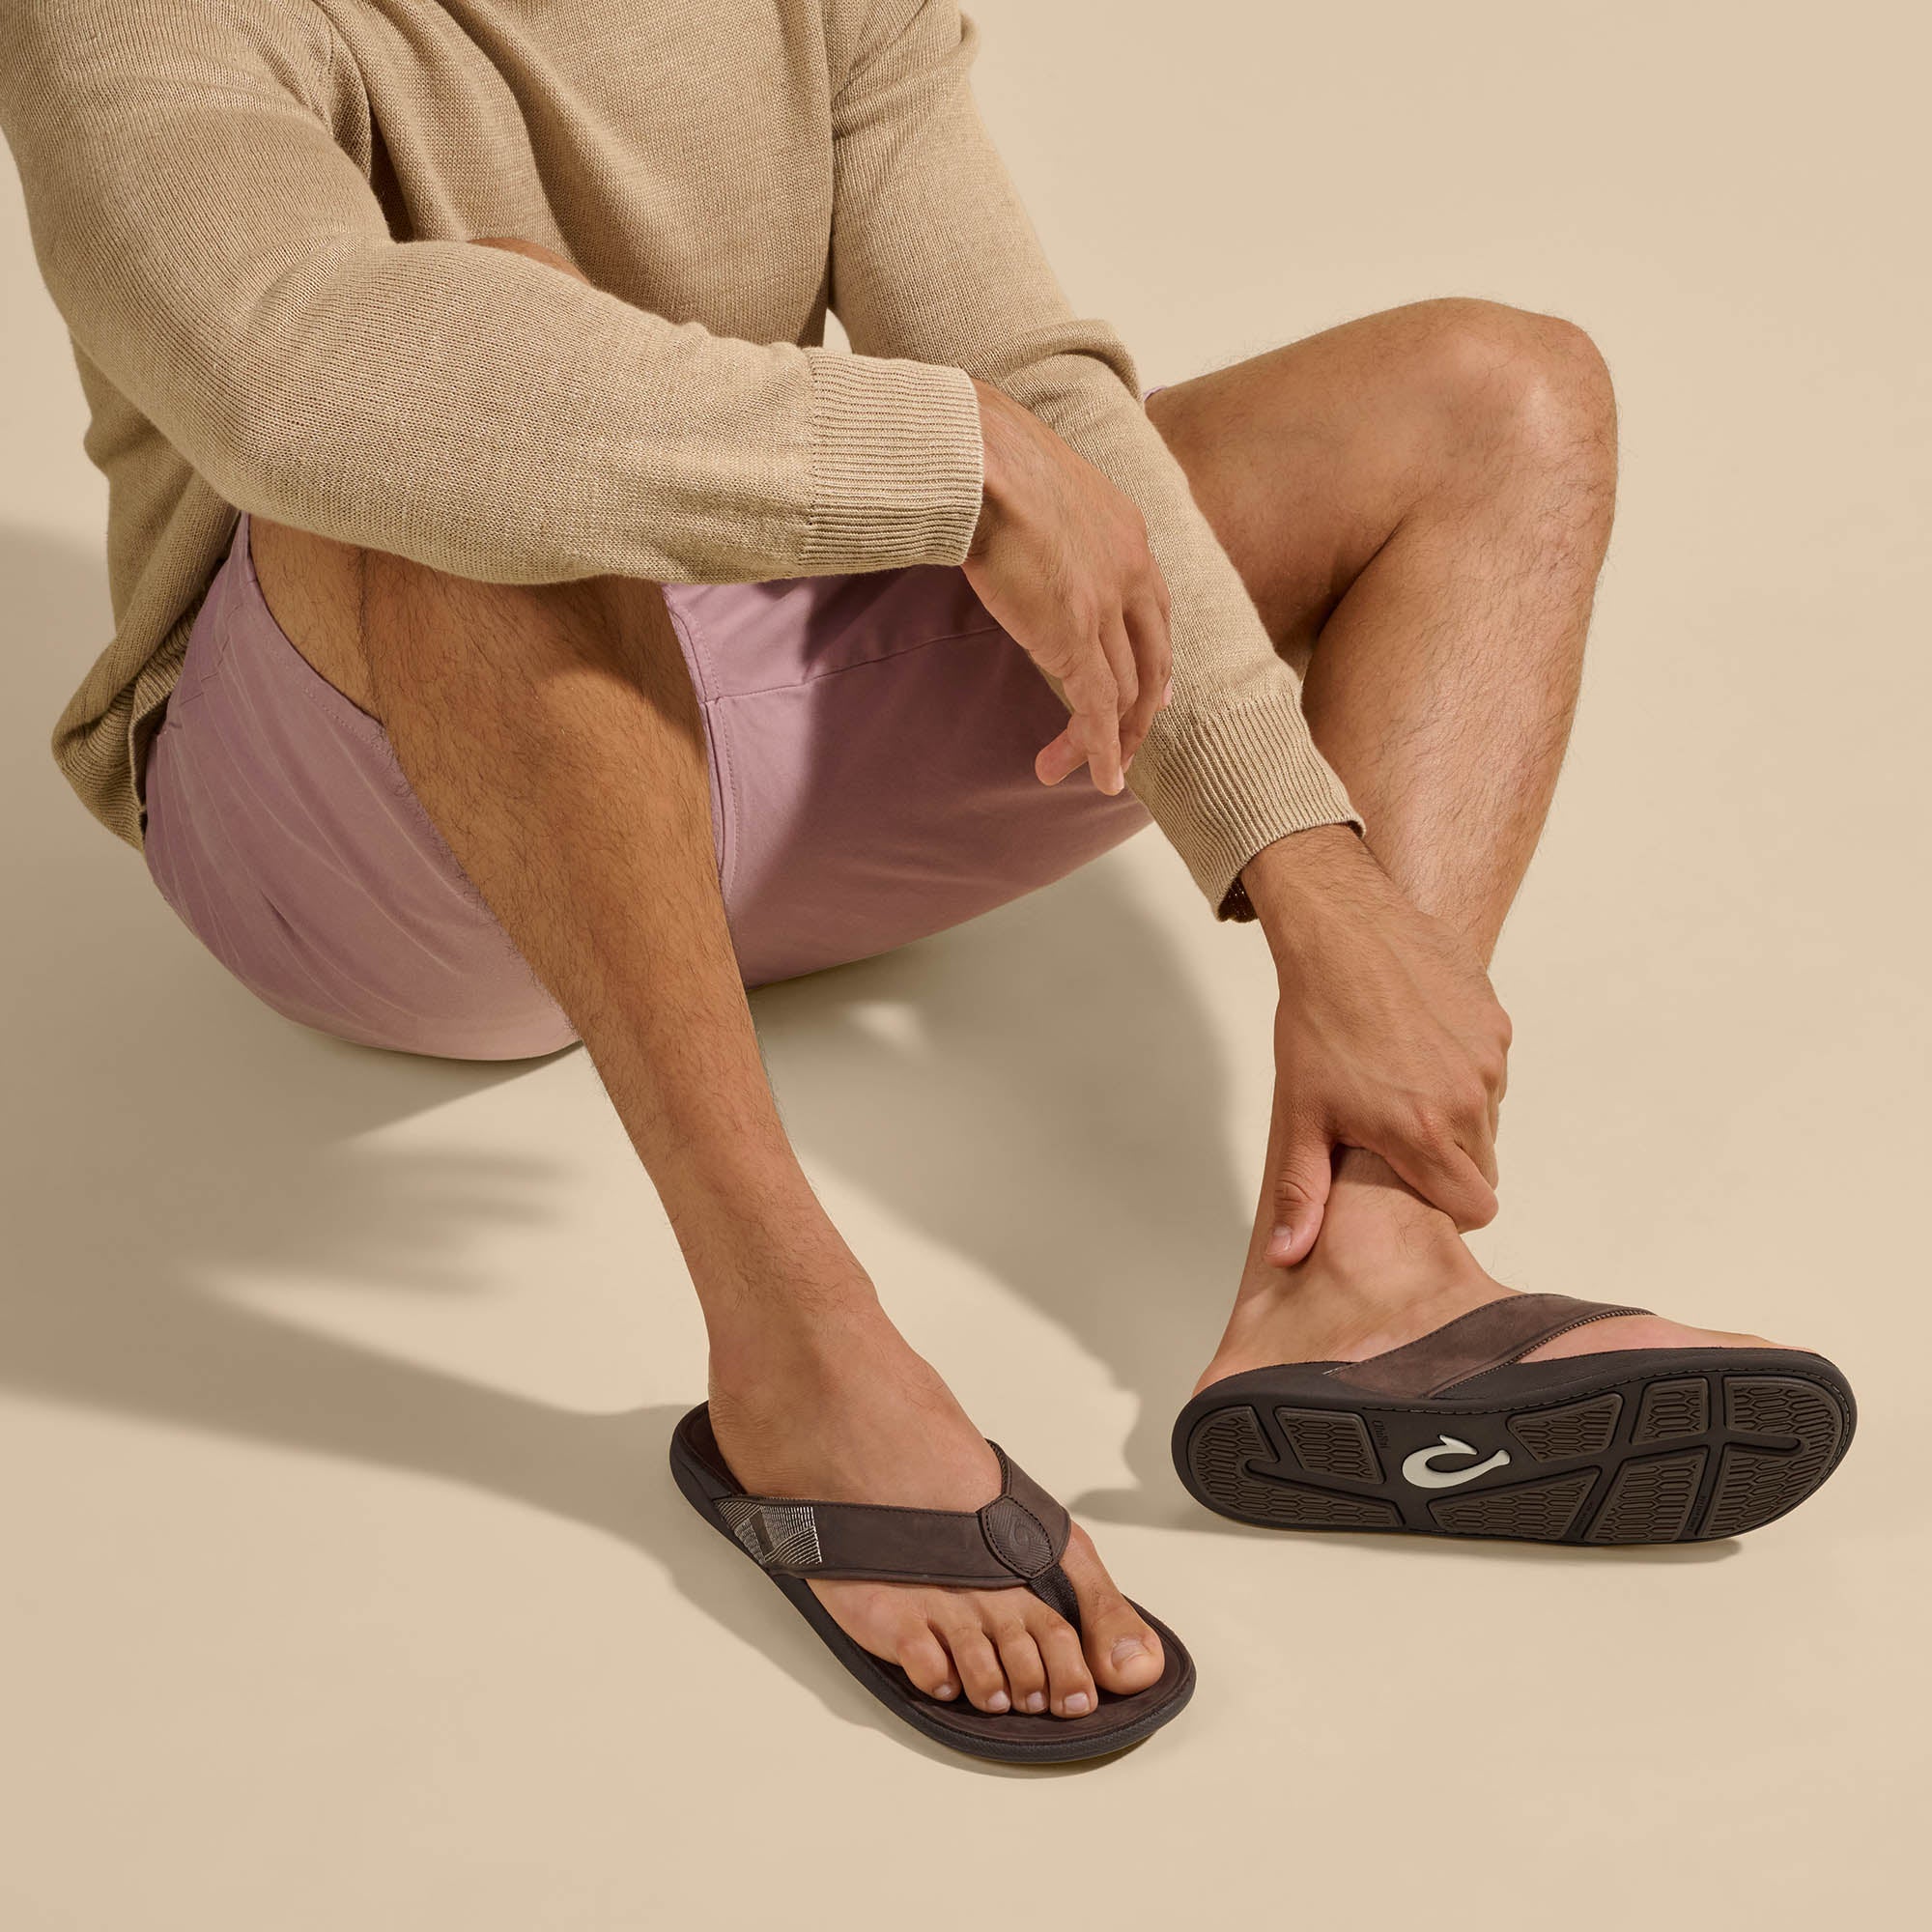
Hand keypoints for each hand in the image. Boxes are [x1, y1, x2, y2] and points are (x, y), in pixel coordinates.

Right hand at [963, 379, 1171, 793]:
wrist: (976, 458)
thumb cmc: (983, 455)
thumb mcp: (1034, 480)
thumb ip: (1040, 513)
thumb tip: (1008, 517)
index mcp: (1127, 530)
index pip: (1154, 608)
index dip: (1151, 655)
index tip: (1149, 690)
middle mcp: (1132, 571)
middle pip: (1150, 659)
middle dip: (1140, 711)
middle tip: (1123, 745)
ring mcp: (1107, 606)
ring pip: (1123, 692)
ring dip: (1105, 739)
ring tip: (1077, 770)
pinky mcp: (1073, 638)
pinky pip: (1098, 710)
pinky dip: (1101, 750)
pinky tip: (1097, 778)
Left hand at [1245, 826, 1511, 1258]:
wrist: (1342, 933)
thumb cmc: (1315, 1024)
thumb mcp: (1302, 1115)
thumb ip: (1302, 1193)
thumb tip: (1286, 1256)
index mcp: (1424, 1134)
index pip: (1474, 1208)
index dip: (1447, 1206)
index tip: (1415, 1189)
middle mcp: (1468, 1101)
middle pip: (1482, 1165)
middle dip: (1448, 1161)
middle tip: (1396, 1134)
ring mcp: (1487, 1059)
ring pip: (1487, 1115)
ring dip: (1456, 1111)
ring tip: (1399, 1081)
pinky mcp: (1495, 1022)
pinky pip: (1490, 1068)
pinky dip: (1463, 1067)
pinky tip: (1416, 1044)